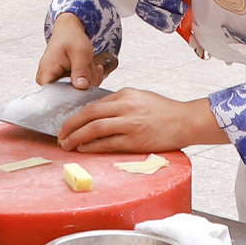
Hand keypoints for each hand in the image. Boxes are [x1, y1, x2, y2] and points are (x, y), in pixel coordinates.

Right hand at [34, 11, 107, 89]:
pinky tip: (89, 68)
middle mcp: (47, 80)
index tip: (85, 82)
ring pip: (76, 92)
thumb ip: (80, 71)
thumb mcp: (80, 53)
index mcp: (46, 72)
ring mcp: (55, 82)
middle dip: (85, 83)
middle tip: (89, 67)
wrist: (70, 31)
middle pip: (68, 95)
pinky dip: (87, 79)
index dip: (72, 94)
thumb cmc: (71, 38)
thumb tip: (81, 87)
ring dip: (88, 79)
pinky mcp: (62, 83)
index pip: (54, 96)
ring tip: (88, 64)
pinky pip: (78, 88)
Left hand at [57, 89, 220, 155]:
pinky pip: (108, 144)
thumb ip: (120, 102)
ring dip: (77, 138)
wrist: (185, 122)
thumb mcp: (140, 97)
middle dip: (70, 126)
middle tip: (60, 134)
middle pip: (89, 116)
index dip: (76, 115)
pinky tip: (84, 149)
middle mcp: (126, 107)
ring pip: (95, 130)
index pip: (94, 104)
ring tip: (67, 144)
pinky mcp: (135, 141)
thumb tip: (99, 112)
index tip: (67, 122)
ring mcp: (130, 125)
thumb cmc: (164, 111)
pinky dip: (92, 147)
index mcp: (126, 95)